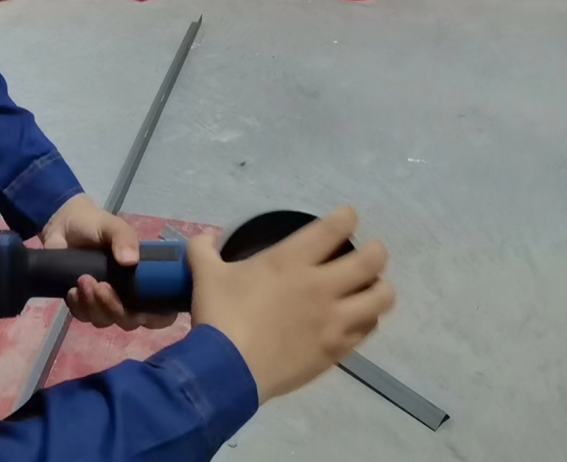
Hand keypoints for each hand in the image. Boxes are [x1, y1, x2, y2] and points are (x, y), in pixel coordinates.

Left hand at [40, 195, 177, 330]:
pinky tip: (72, 288)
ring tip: (83, 279)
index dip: (156, 318)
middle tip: (102, 285)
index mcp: (143, 281)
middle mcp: (126, 297)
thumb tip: (131, 261)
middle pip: (130, 321)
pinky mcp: (81, 304)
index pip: (161, 313)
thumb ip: (124, 238)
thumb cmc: (95, 226)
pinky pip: (83, 317)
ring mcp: (103, 303)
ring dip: (94, 305)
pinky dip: (78, 305)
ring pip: (104, 320)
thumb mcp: (113, 226)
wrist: (63, 226)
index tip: (142, 309)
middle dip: (116, 309)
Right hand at [187, 206, 394, 403]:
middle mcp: (321, 286)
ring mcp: (333, 321)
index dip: (347, 217)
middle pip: (371, 262)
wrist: (229, 370)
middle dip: (376, 252)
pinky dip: (367, 320)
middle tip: (371, 252)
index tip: (350, 216)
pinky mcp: (336, 350)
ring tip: (371, 288)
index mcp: (290, 262)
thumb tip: (206, 238)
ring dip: (380, 289)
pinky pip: (367, 330)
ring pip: (380, 299)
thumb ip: (204, 251)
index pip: (332, 230)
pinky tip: (358, 319)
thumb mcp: (205, 275)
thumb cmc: (220, 315)